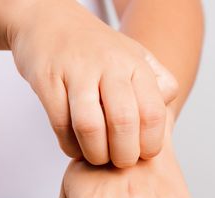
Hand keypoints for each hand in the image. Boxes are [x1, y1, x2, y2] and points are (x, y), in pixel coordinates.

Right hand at [6, 0, 177, 166]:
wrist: (47, 19)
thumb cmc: (97, 48)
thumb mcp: (135, 56)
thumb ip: (158, 83)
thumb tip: (167, 110)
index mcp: (135, 64)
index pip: (153, 113)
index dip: (151, 143)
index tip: (144, 154)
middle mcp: (108, 65)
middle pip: (123, 122)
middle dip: (124, 154)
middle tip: (121, 162)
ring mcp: (76, 71)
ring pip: (89, 125)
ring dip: (95, 153)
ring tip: (98, 158)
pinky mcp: (47, 79)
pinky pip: (60, 123)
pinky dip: (69, 145)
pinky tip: (75, 147)